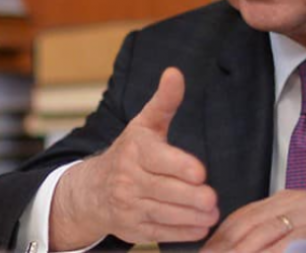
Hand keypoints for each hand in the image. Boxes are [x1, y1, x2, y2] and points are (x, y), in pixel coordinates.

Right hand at [49, 67, 219, 248]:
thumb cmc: (131, 151)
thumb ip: (165, 101)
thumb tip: (175, 73)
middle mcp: (128, 179)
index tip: (200, 173)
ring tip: (213, 213)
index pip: (158, 160)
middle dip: (190, 197)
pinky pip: (159, 232)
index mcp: (135, 150)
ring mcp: (128, 206)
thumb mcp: (145, 123)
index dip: (179, 167)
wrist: (93, 189)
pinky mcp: (132, 228)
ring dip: (190, 216)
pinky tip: (201, 227)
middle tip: (213, 199)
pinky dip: (182, 232)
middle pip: (163, 190)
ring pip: (163, 213)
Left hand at [201, 190, 305, 252]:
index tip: (205, 252)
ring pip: (258, 238)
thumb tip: (246, 246)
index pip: (242, 217)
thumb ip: (279, 230)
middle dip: (222, 250)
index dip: (219, 239)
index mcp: (286, 199)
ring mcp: (304, 217)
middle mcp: (292, 204)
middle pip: (244, 228)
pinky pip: (283, 247)